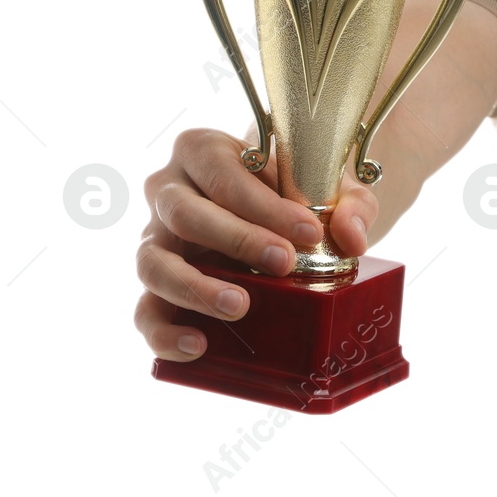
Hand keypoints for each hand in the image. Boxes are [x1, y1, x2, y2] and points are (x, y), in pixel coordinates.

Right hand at [134, 128, 379, 361]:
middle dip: (237, 240)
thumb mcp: (332, 186)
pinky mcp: (153, 285)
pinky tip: (200, 346)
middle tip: (284, 263)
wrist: (280, 213)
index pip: (224, 175)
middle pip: (184, 214)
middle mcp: (167, 190)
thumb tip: (352, 237)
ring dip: (195, 288)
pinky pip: (144, 311)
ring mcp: (155, 240)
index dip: (265, 206)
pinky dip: (165, 333)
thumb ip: (350, 203)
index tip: (309, 232)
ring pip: (153, 263)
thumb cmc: (299, 191)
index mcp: (202, 150)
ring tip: (240, 306)